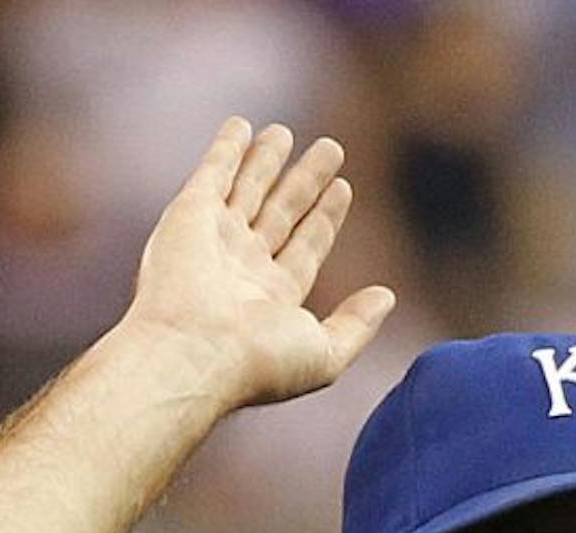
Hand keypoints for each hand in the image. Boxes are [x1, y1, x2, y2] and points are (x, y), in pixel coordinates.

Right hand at [120, 118, 394, 410]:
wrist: (195, 352)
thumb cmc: (260, 362)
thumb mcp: (326, 353)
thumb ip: (357, 324)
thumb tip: (387, 297)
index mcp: (271, 298)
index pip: (306, 247)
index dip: (325, 218)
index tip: (343, 189)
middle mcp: (241, 267)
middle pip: (281, 213)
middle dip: (305, 182)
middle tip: (332, 148)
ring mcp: (213, 239)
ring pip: (247, 189)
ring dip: (266, 160)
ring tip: (286, 131)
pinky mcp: (188, 214)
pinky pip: (211, 172)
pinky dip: (225, 149)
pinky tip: (242, 126)